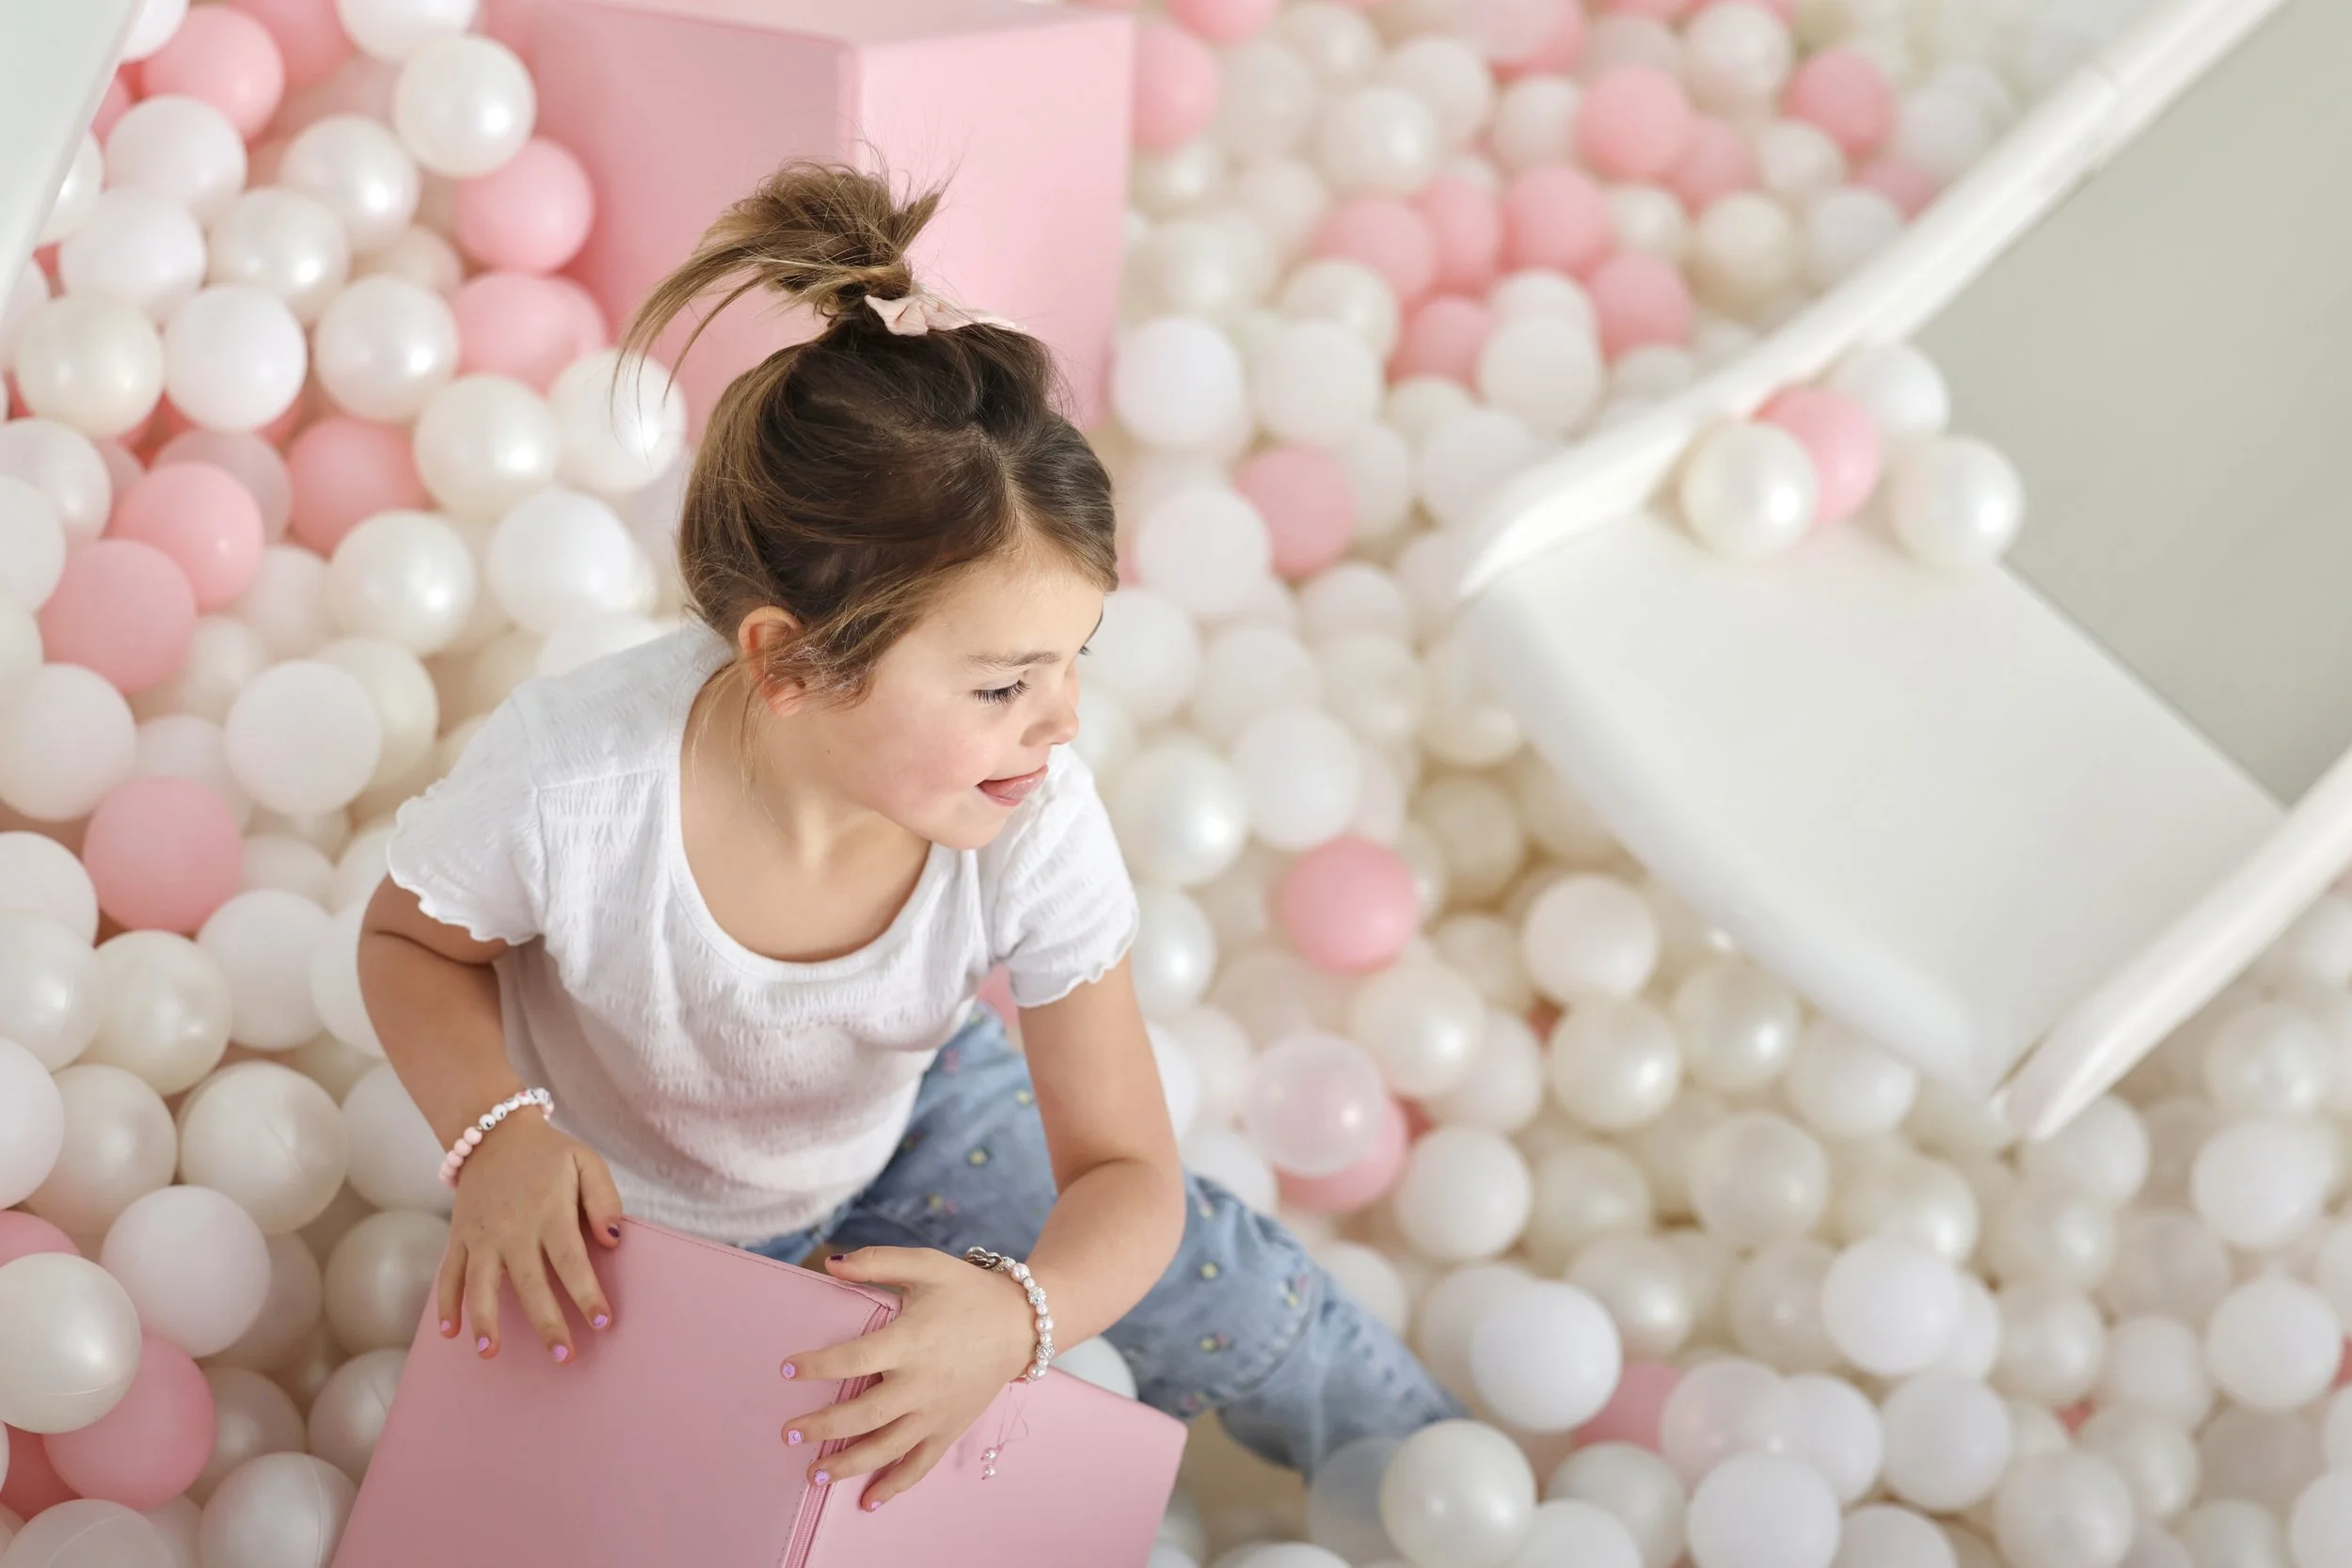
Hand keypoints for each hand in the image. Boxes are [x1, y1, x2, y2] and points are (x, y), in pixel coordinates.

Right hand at [434, 1113, 626, 1364]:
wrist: (493, 1132)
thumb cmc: (549, 1155)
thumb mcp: (586, 1163)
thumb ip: (603, 1199)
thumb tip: (613, 1240)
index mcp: (550, 1212)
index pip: (572, 1261)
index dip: (587, 1293)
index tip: (602, 1322)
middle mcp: (513, 1228)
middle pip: (529, 1283)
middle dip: (546, 1322)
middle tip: (563, 1357)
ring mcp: (481, 1235)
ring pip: (480, 1284)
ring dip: (484, 1319)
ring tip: (489, 1353)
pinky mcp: (458, 1236)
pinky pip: (448, 1274)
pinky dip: (445, 1304)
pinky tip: (450, 1333)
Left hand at [779, 1246, 1039, 1508]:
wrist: (1020, 1323)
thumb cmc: (967, 1291)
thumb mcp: (927, 1265)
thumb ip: (878, 1261)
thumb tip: (830, 1263)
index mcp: (912, 1341)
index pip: (854, 1359)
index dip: (817, 1366)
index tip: (785, 1369)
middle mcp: (922, 1383)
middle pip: (863, 1414)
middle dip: (821, 1426)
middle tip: (788, 1432)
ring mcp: (936, 1412)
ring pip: (886, 1448)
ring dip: (847, 1464)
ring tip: (813, 1474)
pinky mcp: (949, 1428)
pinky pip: (919, 1465)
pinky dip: (894, 1486)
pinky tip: (867, 1501)